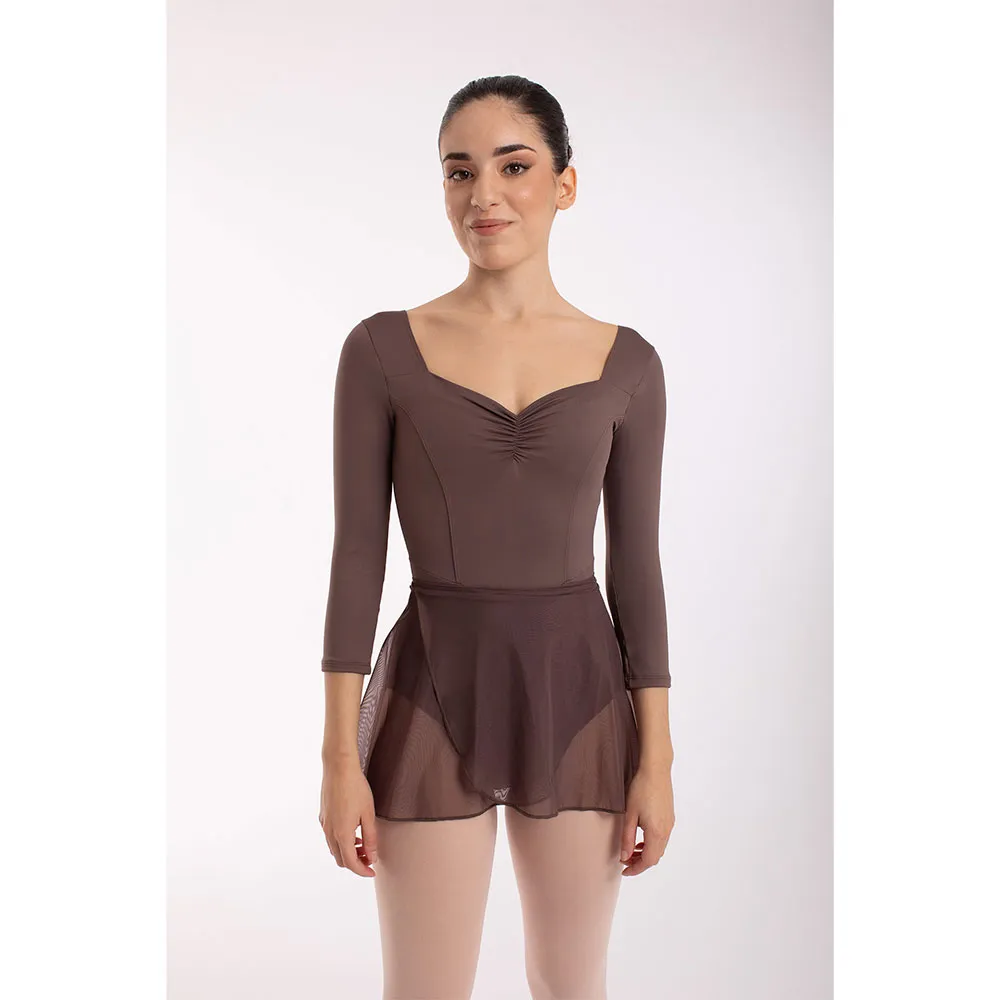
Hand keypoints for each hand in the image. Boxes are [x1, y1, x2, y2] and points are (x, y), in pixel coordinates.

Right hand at [318, 758, 378, 877]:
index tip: (372, 871)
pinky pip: (330, 837)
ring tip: (363, 843)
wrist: (338, 767)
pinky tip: (353, 830)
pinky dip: (341, 841)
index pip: (351, 863)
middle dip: (356, 862)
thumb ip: (370, 837)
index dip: (362, 871)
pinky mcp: (323, 815)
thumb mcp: (368, 814)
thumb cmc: (356, 788)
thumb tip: (372, 856)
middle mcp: (330, 832)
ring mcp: (324, 824)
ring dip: (348, 851)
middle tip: (370, 857)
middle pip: (341, 859)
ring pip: (334, 848)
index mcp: (342, 834)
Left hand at [620, 762, 673, 876]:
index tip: (624, 871)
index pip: (648, 861)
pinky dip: (652, 843)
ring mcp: (670, 823)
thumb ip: (627, 838)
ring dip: (646, 853)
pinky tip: (641, 837)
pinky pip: (662, 838)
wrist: (656, 769)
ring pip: (660, 848)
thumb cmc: (641, 789)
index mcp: (657, 832)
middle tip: (625, 860)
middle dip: (640, 862)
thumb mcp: (629, 814)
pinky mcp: (670, 816)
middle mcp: (667, 830)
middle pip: (656, 857)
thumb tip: (625, 857)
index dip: (636, 869)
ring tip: (631, 849)